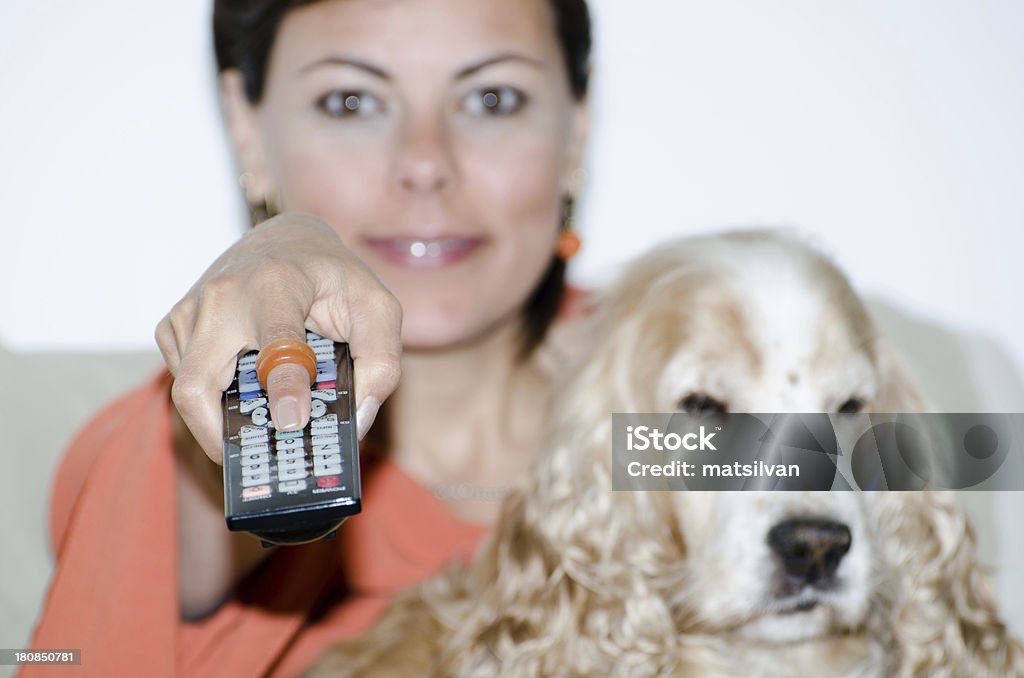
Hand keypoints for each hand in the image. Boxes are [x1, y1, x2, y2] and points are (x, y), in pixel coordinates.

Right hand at [156, 213, 401, 462]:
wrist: (287, 239)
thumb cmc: (336, 279)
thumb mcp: (378, 310)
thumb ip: (381, 364)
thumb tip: (356, 422)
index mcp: (278, 285)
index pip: (275, 344)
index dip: (283, 387)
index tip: (294, 422)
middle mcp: (222, 295)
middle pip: (199, 386)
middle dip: (222, 438)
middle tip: (260, 468)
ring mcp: (190, 310)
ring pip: (189, 393)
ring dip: (222, 423)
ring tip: (261, 435)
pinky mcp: (174, 325)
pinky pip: (183, 383)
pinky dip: (211, 404)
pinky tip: (246, 400)